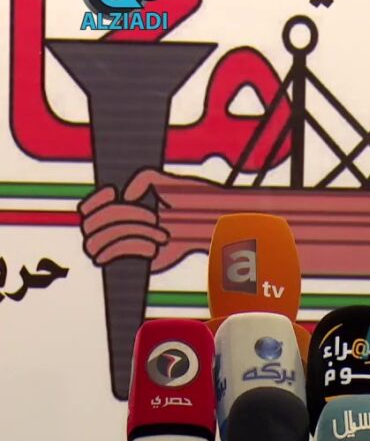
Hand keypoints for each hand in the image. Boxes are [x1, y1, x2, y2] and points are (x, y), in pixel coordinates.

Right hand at [78, 169, 215, 272]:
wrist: (211, 224)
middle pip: (89, 225)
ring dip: (129, 232)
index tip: (113, 191)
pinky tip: (155, 246)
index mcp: (121, 207)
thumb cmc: (192, 201)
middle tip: (154, 215)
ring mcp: (124, 246)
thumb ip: (144, 178)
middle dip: (120, 216)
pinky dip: (133, 247)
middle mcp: (117, 228)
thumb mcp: (168, 182)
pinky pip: (114, 256)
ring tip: (161, 231)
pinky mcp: (134, 262)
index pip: (87, 209)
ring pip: (96, 242)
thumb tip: (125, 196)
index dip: (94, 201)